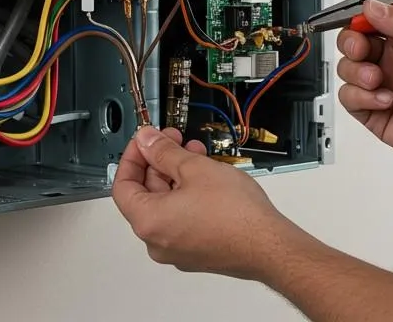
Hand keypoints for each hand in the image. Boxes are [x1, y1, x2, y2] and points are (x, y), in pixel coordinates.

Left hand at [111, 125, 296, 280]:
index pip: (122, 185)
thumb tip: (146, 140)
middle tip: (174, 140)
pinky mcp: (196, 252)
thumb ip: (163, 151)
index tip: (144, 141)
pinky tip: (205, 177)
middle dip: (159, 163)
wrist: (270, 246)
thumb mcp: (194, 168)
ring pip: (166, 205)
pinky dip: (187, 196)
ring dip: (176, 176)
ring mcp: (177, 250)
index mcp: (148, 222)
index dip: (132, 157)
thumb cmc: (235, 214)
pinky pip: (182, 219)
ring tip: (196, 155)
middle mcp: (157, 242)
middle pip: (145, 195)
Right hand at [337, 0, 392, 165]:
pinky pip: (348, 96)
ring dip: (358, 72)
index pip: (375, 13)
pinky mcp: (370, 108)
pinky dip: (362, 97)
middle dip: (351, 41)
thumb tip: (374, 7)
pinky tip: (385, 100)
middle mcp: (389, 57)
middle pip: (351, 39)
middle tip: (361, 48)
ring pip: (346, 67)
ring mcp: (378, 82)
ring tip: (378, 80)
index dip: (362, 1)